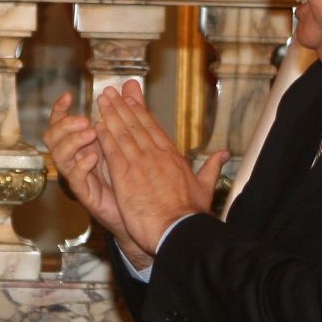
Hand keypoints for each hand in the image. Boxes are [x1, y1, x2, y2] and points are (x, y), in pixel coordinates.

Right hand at [45, 90, 135, 255]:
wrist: (143, 209)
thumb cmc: (132, 173)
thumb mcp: (131, 135)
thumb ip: (128, 109)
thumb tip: (129, 83)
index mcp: (82, 143)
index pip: (60, 123)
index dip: (59, 110)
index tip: (68, 96)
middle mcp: (75, 157)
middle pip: (52, 138)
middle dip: (65, 125)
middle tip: (85, 119)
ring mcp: (78, 176)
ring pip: (60, 157)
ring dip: (73, 142)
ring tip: (90, 133)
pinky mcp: (86, 194)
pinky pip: (75, 179)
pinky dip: (81, 165)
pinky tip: (92, 157)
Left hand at [94, 80, 227, 259]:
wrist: (179, 230)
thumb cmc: (191, 214)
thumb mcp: (205, 187)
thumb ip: (211, 168)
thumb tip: (224, 154)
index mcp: (173, 157)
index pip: (154, 129)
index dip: (141, 112)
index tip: (132, 100)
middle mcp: (156, 156)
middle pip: (136, 126)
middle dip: (123, 107)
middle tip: (111, 92)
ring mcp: (140, 164)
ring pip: (123, 135)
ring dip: (111, 116)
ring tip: (102, 101)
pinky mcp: (126, 177)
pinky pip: (113, 152)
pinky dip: (105, 137)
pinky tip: (97, 126)